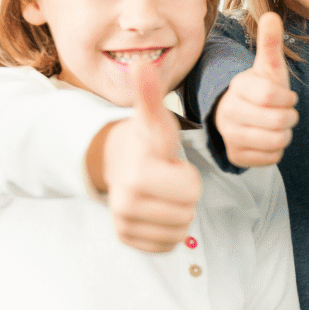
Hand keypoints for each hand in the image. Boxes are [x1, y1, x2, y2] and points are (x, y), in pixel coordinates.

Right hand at [100, 58, 202, 251]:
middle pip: (187, 213)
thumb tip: (143, 64)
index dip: (187, 175)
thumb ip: (151, 95)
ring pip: (179, 231)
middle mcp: (126, 203)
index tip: (171, 163)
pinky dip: (167, 230)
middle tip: (167, 178)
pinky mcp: (126, 239)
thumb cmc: (146, 140)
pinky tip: (156, 208)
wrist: (117, 163)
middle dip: (184, 195)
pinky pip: (166, 245)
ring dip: (177, 212)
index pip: (191, 190)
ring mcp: (124, 224)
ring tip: (162, 192)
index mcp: (138, 175)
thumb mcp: (154, 119)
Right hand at [212, 11, 297, 166]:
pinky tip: (268, 139)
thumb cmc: (260, 89)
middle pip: (277, 121)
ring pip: (276, 141)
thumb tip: (271, 15)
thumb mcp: (268, 67)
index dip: (287, 98)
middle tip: (286, 112)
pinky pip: (272, 158)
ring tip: (278, 125)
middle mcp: (228, 112)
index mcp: (238, 87)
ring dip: (285, 133)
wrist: (242, 116)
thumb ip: (270, 43)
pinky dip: (277, 150)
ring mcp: (230, 136)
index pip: (270, 96)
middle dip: (290, 117)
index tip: (287, 96)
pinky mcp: (235, 156)